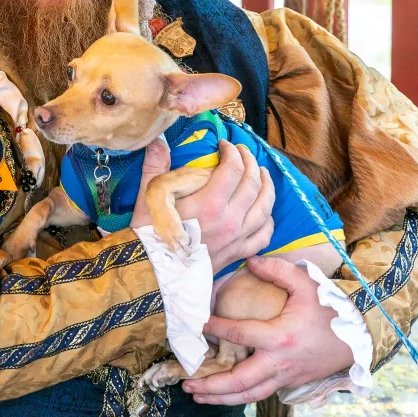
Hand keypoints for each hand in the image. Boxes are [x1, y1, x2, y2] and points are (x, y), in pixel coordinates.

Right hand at [131, 139, 273, 273]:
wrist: (153, 276)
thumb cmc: (149, 235)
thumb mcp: (149, 198)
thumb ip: (155, 167)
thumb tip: (158, 141)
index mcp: (209, 204)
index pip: (233, 169)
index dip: (232, 152)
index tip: (224, 144)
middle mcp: (229, 221)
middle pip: (252, 184)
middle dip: (250, 162)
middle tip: (243, 152)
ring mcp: (236, 238)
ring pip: (265, 207)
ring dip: (267, 186)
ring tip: (262, 173)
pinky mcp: (237, 253)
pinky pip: (264, 235)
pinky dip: (268, 220)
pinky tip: (265, 210)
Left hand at [183, 256, 354, 403]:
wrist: (357, 339)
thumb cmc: (329, 310)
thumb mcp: (306, 284)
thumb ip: (277, 270)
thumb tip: (250, 260)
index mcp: (281, 337)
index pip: (240, 334)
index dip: (215, 329)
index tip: (197, 324)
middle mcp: (279, 362)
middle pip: (239, 380)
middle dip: (211, 384)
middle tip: (186, 382)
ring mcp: (284, 377)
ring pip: (248, 395)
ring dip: (220, 398)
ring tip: (196, 394)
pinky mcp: (288, 384)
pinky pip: (259, 395)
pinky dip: (238, 397)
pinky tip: (222, 395)